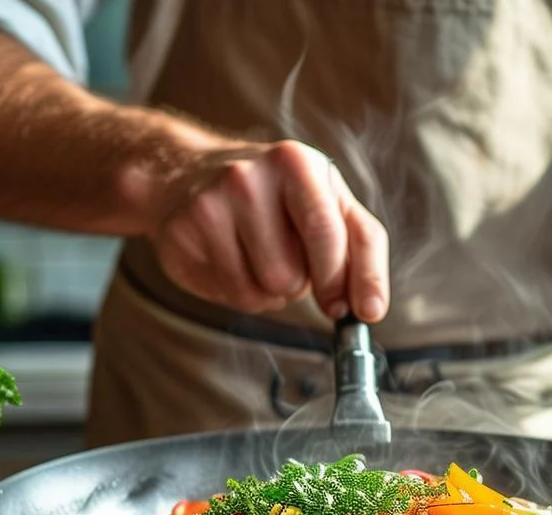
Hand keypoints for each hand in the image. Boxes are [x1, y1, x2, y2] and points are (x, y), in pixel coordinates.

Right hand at [149, 139, 388, 321]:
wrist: (188, 175)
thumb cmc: (273, 194)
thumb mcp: (326, 200)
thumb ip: (359, 245)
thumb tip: (369, 308)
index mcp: (296, 164)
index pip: (331, 233)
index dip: (349, 280)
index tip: (362, 313)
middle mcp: (249, 178)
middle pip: (293, 276)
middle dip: (301, 284)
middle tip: (292, 260)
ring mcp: (211, 206)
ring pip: (263, 293)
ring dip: (272, 292)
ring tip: (259, 256)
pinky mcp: (183, 234)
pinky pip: (232, 297)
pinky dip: (242, 292)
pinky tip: (232, 260)